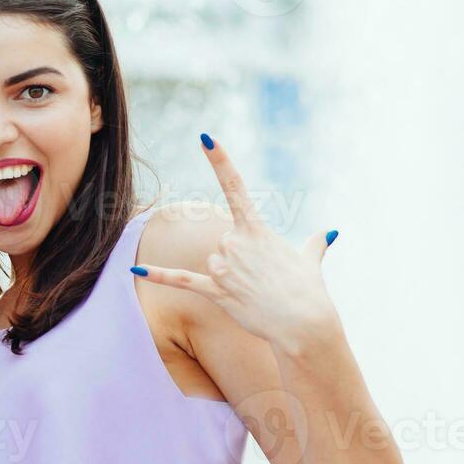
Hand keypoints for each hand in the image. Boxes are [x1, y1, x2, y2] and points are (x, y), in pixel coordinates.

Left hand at [132, 134, 340, 349]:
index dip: (220, 160)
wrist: (304, 324)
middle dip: (238, 260)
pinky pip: (181, 280)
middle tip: (262, 279)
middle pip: (223, 243)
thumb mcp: (310, 262)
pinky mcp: (215, 290)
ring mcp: (224, 266)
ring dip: (229, 278)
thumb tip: (329, 234)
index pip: (235, 186)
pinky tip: (134, 270)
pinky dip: (158, 275)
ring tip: (253, 292)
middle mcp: (235, 242)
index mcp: (256, 229)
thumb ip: (314, 245)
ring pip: (213, 264)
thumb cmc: (309, 292)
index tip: (205, 138)